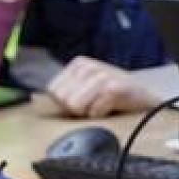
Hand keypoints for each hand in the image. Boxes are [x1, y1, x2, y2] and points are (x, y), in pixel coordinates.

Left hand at [44, 57, 158, 117]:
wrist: (147, 99)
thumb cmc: (114, 97)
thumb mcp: (86, 87)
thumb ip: (63, 90)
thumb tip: (31, 97)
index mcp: (78, 64)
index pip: (53, 91)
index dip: (68, 104)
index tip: (87, 100)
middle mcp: (88, 66)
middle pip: (62, 99)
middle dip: (78, 108)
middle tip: (96, 103)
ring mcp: (102, 75)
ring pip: (75, 106)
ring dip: (90, 112)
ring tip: (104, 105)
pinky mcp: (114, 88)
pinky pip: (94, 112)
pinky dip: (103, 115)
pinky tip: (113, 108)